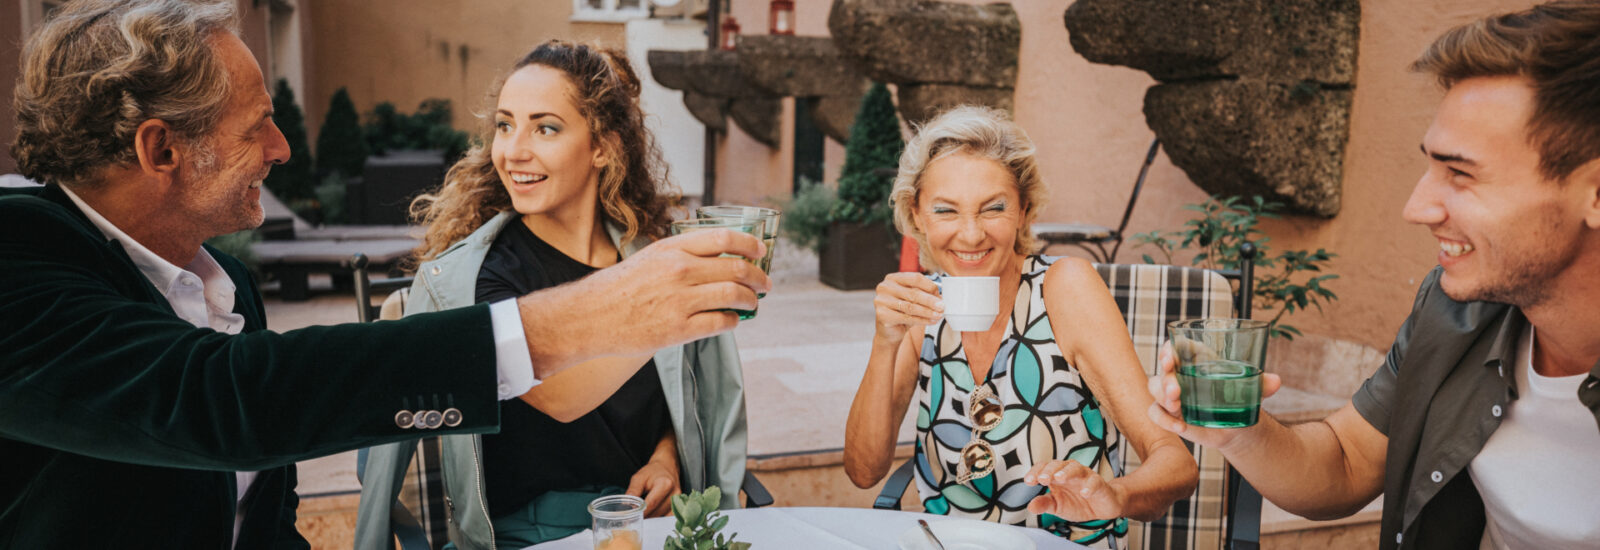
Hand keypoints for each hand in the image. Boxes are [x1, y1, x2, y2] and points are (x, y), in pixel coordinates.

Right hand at [521, 229, 770, 373]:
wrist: (590, 316)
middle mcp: (680, 270)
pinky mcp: (678, 330)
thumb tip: (720, 256)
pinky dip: (733, 321)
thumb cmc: (620, 287)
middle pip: (737, 268)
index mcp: (673, 248)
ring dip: (751, 300)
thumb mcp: (650, 257)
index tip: (761, 251)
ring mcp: (680, 300)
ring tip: (753, 303)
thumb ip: (682, 254)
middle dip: (759, 277)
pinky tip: (732, 320)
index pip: (725, 239)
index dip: (750, 244)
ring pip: (734, 295)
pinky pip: (721, 323)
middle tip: (765, 283)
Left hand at [626, 458, 679, 517]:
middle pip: (657, 513)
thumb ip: (633, 491)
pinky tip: (651, 519)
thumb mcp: (639, 477)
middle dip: (644, 519)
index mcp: (664, 484)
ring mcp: (678, 501)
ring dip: (651, 520)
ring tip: (641, 519)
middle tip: (633, 521)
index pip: (651, 504)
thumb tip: (626, 507)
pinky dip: (658, 520)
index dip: (640, 513)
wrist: (667, 467)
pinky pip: (667, 518)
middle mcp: (674, 493)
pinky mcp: (679, 506)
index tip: (631, 519)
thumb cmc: (652, 472)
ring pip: (662, 518)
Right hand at [873, 272, 942, 342]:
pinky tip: (930, 321)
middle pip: (913, 293)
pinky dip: (921, 320)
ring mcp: (881, 300)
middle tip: (942, 306)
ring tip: (938, 315)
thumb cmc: (902, 312)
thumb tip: (941, 298)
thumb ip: (924, 295)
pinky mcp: (882, 314)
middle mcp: (885, 287)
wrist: (889, 331)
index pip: (915, 278)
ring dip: (927, 312)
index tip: (940, 295)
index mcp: (893, 278)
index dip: (930, 286)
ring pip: (910, 306)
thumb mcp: (913, 301)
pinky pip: (906, 318)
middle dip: (930, 301)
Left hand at [1022, 460, 1125, 521]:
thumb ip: (1044, 504)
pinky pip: (1094, 482)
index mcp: (1056, 476)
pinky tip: (1084, 493)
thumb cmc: (1077, 503)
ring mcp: (1085, 476)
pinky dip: (1089, 487)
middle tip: (1042, 479)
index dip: (1036, 472)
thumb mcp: (1058, 506)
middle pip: (1058, 465)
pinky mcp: (1099, 484)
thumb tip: (1030, 507)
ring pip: (1075, 468)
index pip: (1044, 468)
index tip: (1028, 481)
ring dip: (1066, 472)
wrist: (1102, 508)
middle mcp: (1069, 472)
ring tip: (1059, 479)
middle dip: (1049, 471)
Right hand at [1146, 341, 1281, 448]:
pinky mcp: (1169, 413)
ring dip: (1162, 397)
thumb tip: (1276, 381)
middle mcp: (1179, 374)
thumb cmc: (1240, 397)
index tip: (1170, 357)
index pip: (1175, 347)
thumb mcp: (1251, 388)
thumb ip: (1262, 383)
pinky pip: (1155, 414)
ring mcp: (1171, 394)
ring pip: (1154, 389)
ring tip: (1178, 407)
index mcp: (1195, 359)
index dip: (1168, 349)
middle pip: (1162, 369)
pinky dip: (1164, 421)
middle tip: (1176, 389)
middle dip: (1165, 378)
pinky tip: (1181, 426)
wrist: (1235, 425)